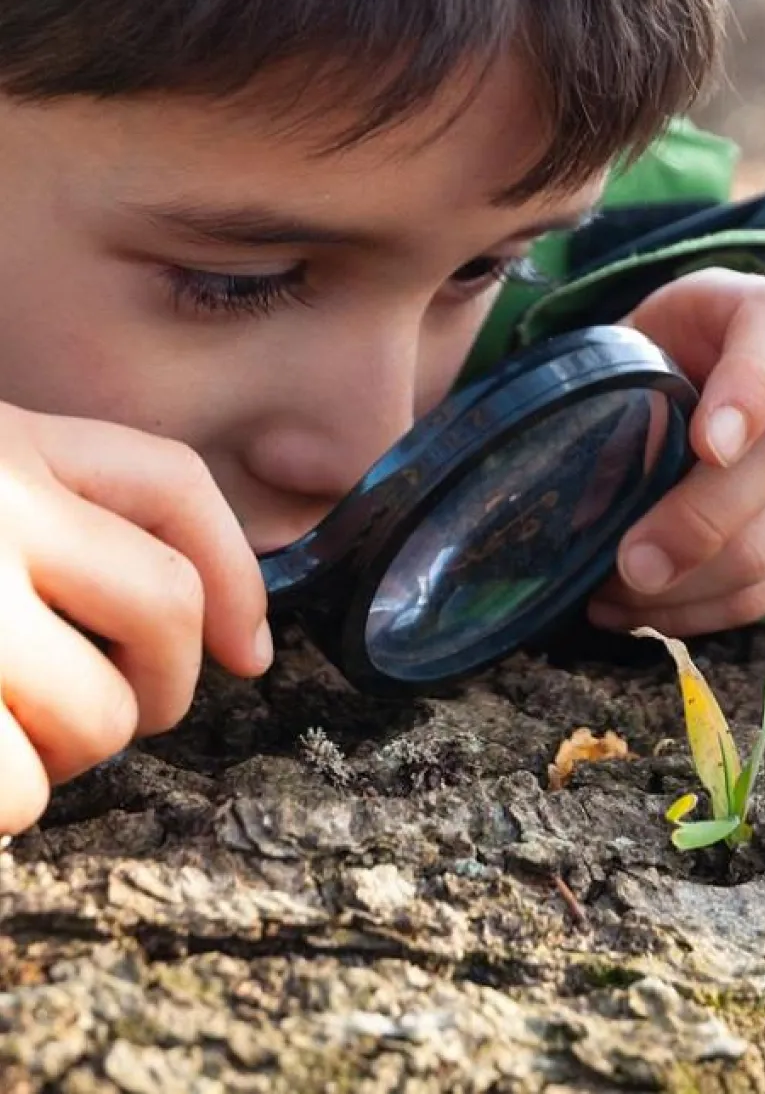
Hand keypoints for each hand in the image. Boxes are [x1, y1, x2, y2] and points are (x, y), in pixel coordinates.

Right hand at [0, 403, 270, 835]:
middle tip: (108, 718)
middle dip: (161, 685)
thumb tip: (233, 645)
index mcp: (1, 445)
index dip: (232, 571)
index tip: (251, 654)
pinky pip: (19, 793)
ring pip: (102, 715)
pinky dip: (2, 806)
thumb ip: (47, 528)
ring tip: (2, 734)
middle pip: (164, 603)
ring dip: (63, 754)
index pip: (165, 480)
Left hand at [588, 268, 764, 636]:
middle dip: (704, 520)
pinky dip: (708, 611)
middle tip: (632, 564)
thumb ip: (611, 391)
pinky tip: (645, 614)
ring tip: (615, 597)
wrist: (723, 379)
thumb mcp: (631, 345)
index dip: (749, 390)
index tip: (709, 445)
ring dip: (695, 583)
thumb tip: (568, 487)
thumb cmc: (663, 361)